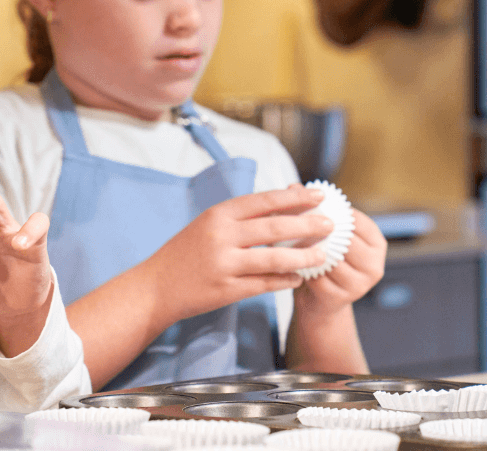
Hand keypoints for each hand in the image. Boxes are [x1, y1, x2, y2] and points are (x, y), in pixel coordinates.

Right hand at [146, 186, 333, 321]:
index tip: (318, 196)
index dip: (294, 198)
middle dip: (306, 225)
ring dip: (302, 256)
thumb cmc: (184, 253)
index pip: (263, 201)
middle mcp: (221, 236)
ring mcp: (224, 264)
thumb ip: (239, 218)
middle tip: (330, 225)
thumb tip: (280, 207)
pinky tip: (299, 278)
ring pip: (274, 258)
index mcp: (218, 215)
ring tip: (322, 255)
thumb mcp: (207, 225)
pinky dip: (285, 280)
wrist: (156, 286)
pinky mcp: (226, 289)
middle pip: (273, 228)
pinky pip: (264, 283)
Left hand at [295, 208, 386, 315]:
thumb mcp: (325, 234)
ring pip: (328, 257)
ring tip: (285, 237)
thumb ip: (314, 209)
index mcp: (376, 243)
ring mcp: (360, 284)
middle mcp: (374, 264)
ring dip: (305, 247)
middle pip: (342, 239)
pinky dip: (301, 266)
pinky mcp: (342, 298)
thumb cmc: (324, 259)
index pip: (354, 219)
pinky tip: (288, 258)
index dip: (328, 209)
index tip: (304, 202)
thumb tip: (293, 185)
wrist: (320, 301)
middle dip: (315, 228)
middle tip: (289, 218)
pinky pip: (316, 276)